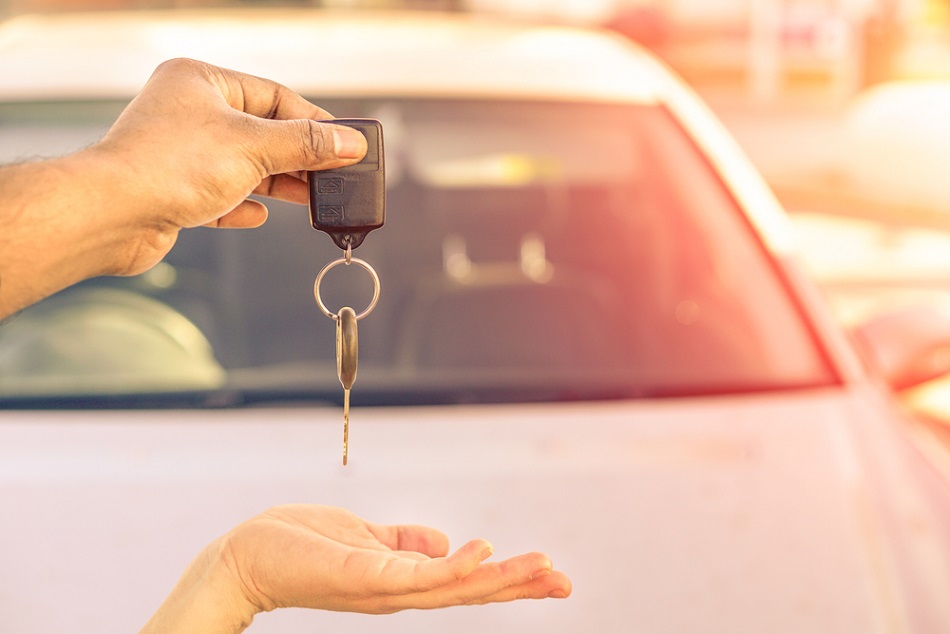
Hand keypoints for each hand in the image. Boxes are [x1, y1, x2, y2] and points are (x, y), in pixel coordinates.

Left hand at [93, 57, 367, 272]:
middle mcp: (187, 111)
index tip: (345, 144)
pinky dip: (241, 204)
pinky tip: (258, 214)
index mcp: (200, 82)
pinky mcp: (171, 191)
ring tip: (310, 198)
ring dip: (277, 183)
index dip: (313, 121)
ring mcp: (178, 152)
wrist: (111, 215)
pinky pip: (217, 194)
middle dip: (298, 157)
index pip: (273, 95)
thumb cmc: (169, 166)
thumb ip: (306, 145)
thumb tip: (351, 143)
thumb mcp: (254, 148)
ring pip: (241, 165)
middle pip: (260, 132)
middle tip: (333, 175)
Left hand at [141, 505, 570, 632]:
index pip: (465, 583)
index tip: (549, 576)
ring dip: (501, 578)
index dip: (507, 580)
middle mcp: (400, 592)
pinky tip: (482, 551)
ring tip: (542, 568)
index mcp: (404, 581)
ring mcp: (385, 589)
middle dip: (518, 588)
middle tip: (565, 584)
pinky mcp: (365, 577)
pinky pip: (417, 574)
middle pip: (469, 593)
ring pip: (454, 588)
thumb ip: (405, 541)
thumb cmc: (302, 545)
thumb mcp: (366, 538)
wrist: (247, 554)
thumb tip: (447, 542)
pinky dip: (454, 567)